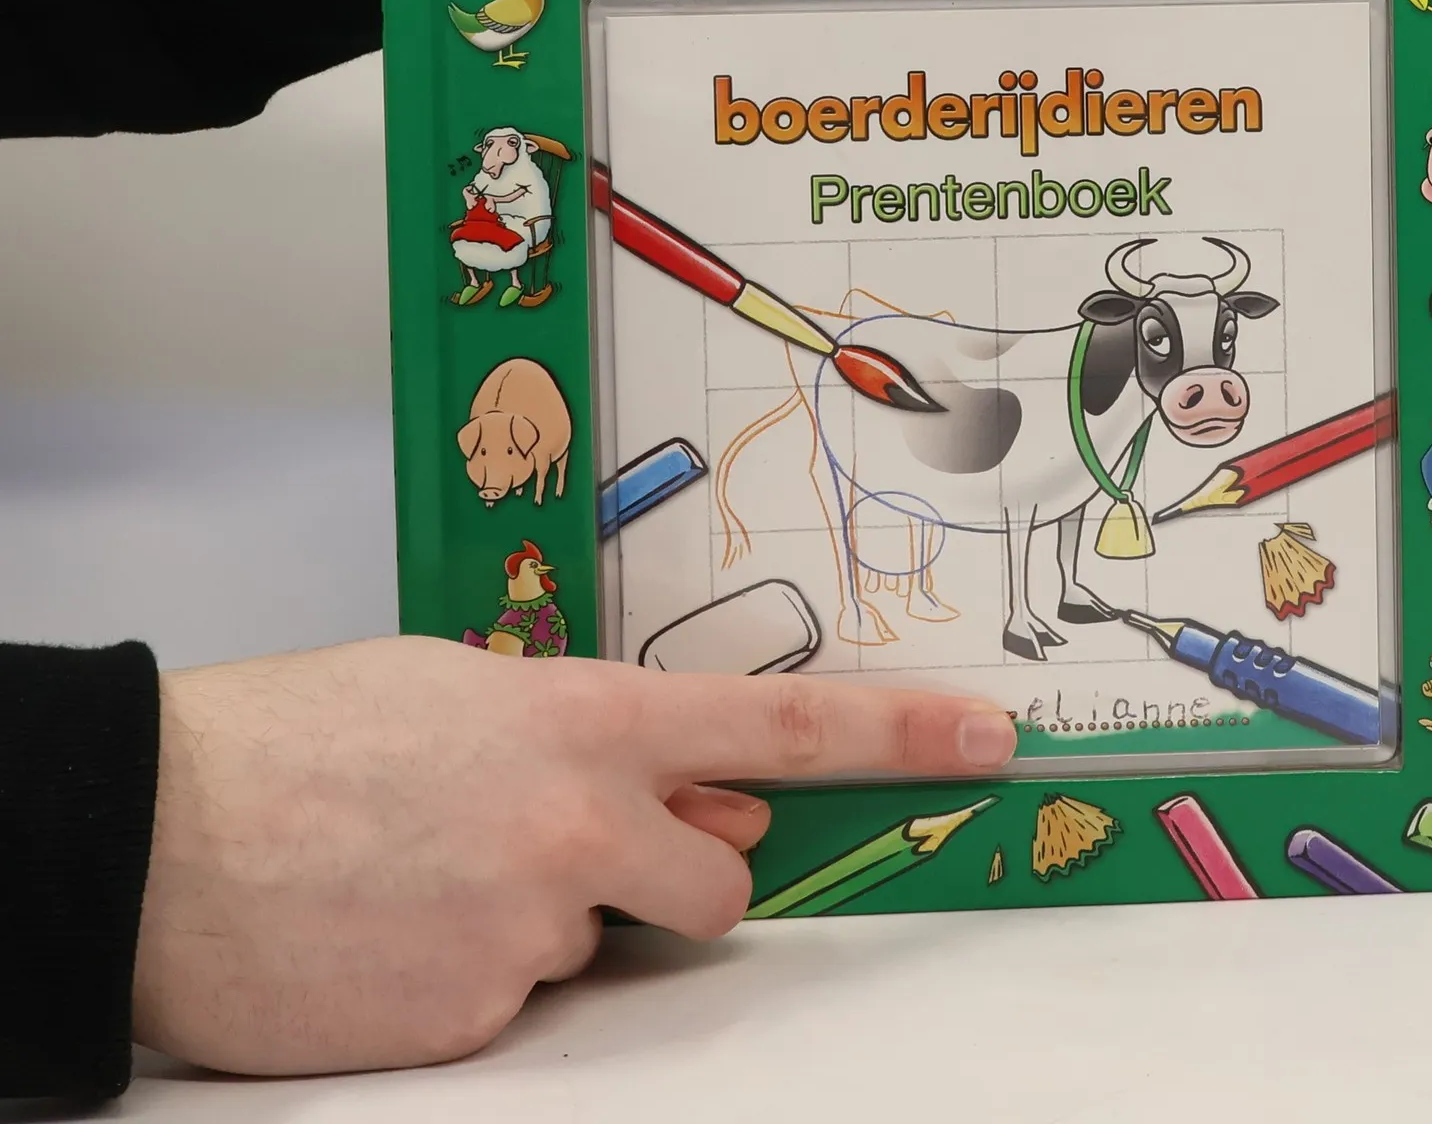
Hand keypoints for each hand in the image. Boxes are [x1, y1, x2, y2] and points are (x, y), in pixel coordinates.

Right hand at [133, 637, 1014, 1074]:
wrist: (154, 838)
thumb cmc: (310, 737)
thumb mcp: (468, 692)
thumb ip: (603, 742)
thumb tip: (713, 801)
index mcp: (584, 720)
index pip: (780, 725)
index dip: (897, 733)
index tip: (990, 739)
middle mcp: (579, 826)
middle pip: (721, 881)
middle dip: (678, 876)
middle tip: (571, 849)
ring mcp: (530, 934)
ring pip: (606, 945)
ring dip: (557, 922)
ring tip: (435, 879)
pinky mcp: (475, 1025)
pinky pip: (524, 1004)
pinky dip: (480, 976)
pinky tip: (395, 935)